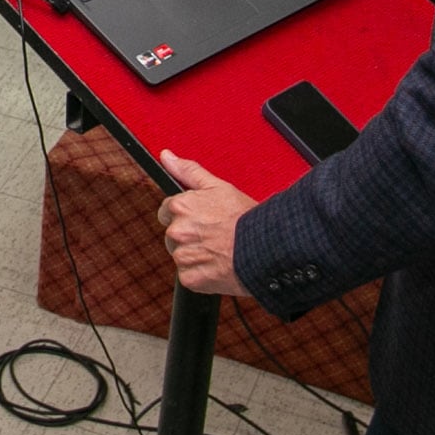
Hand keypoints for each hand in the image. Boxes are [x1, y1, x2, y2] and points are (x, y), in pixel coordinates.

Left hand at [157, 152, 254, 297]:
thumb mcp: (218, 186)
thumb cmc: (247, 218)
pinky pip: (189, 276)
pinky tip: (218, 265)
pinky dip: (201, 274)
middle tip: (214, 235)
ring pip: (182, 256)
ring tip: (219, 250)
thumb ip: (188, 171)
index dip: (186, 215)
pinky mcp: (191, 278)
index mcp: (180, 207)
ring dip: (195, 255)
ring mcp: (184, 256)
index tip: (202, 220)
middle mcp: (178, 231)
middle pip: (173, 235)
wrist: (267, 247)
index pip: (167, 211)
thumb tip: (166, 156)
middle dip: (190, 235)